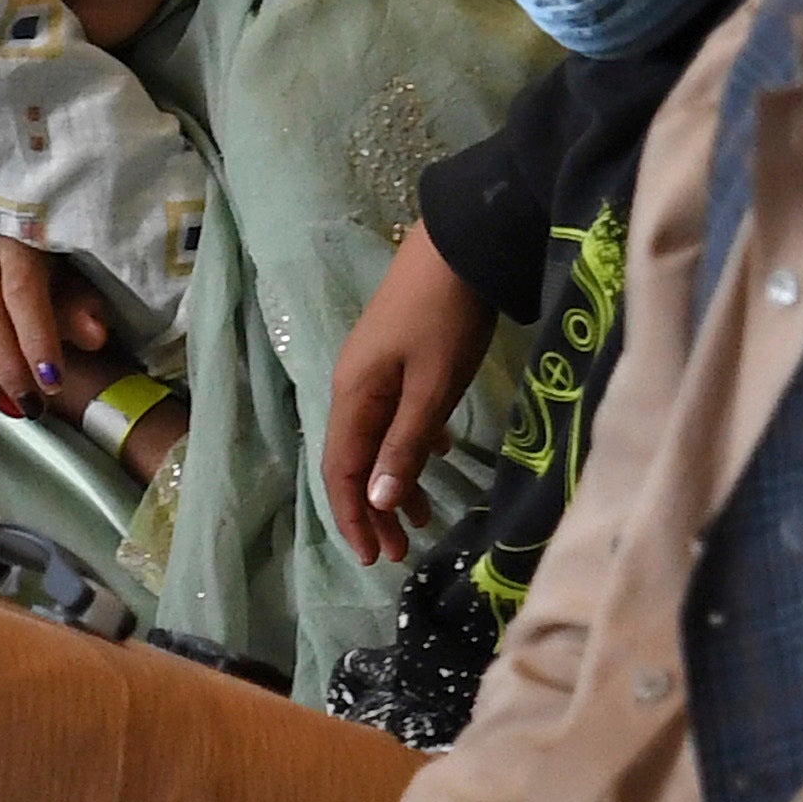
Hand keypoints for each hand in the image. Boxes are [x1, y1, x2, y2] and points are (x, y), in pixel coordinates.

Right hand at [0, 231, 83, 414]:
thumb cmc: (41, 282)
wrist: (0, 269)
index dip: (36, 340)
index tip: (52, 384)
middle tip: (29, 404)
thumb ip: (80, 310)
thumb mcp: (69, 289)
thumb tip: (94, 334)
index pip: (21, 290)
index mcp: (14, 241)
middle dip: (6, 368)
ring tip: (3, 404)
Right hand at [324, 223, 495, 562]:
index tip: (375, 558)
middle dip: (373, 509)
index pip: (342, 472)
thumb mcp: (432, 389)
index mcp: (353, 396)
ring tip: (421, 517)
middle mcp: (353, 386)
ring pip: (376, 438)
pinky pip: (395, 413)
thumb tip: (375, 503)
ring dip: (394, 479)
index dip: (354, 518)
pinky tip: (436, 452)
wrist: (460, 243)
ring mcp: (374, 368)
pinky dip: (410, 443)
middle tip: (400, 550)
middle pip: (354, 460)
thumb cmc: (447, 318)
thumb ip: (403, 446)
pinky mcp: (397, 354)